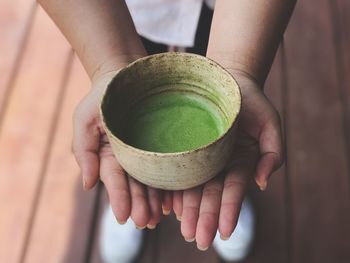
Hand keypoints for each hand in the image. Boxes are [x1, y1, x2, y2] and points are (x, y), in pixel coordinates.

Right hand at [72, 68, 172, 228]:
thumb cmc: (102, 96)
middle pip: (134, 185)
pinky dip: (170, 184)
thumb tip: (88, 185)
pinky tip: (174, 199)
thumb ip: (83, 151)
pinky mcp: (162, 146)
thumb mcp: (84, 119)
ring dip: (154, 200)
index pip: (114, 180)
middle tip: (145, 222)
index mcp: (109, 156)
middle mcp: (128, 159)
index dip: (118, 198)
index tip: (124, 217)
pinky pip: (167, 166)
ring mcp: (146, 154)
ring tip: (159, 217)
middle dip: (139, 205)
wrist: (126, 76)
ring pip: (151, 181)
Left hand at [173, 71, 283, 249]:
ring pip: (194, 189)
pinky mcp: (186, 152)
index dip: (230, 210)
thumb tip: (262, 184)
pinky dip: (175, 191)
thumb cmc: (251, 101)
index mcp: (241, 162)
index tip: (224, 232)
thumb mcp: (270, 123)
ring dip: (190, 211)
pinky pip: (179, 173)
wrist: (226, 81)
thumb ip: (273, 155)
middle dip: (206, 218)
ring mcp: (203, 160)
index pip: (234, 190)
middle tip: (198, 240)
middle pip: (212, 195)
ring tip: (185, 230)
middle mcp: (220, 166)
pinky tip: (169, 207)